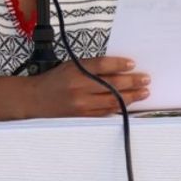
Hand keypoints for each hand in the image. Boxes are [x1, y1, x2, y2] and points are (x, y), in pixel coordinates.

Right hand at [27, 56, 149, 117]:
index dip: (119, 64)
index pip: (102, 65)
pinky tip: (129, 105)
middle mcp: (79, 87)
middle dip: (132, 82)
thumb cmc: (54, 80)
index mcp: (75, 71)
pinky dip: (118, 108)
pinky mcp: (82, 117)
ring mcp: (81, 104)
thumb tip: (118, 68)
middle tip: (146, 79)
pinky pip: (105, 113)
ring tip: (144, 92)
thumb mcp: (70, 66)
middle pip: (112, 84)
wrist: (34, 100)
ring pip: (112, 100)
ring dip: (131, 97)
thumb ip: (91, 67)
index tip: (132, 64)